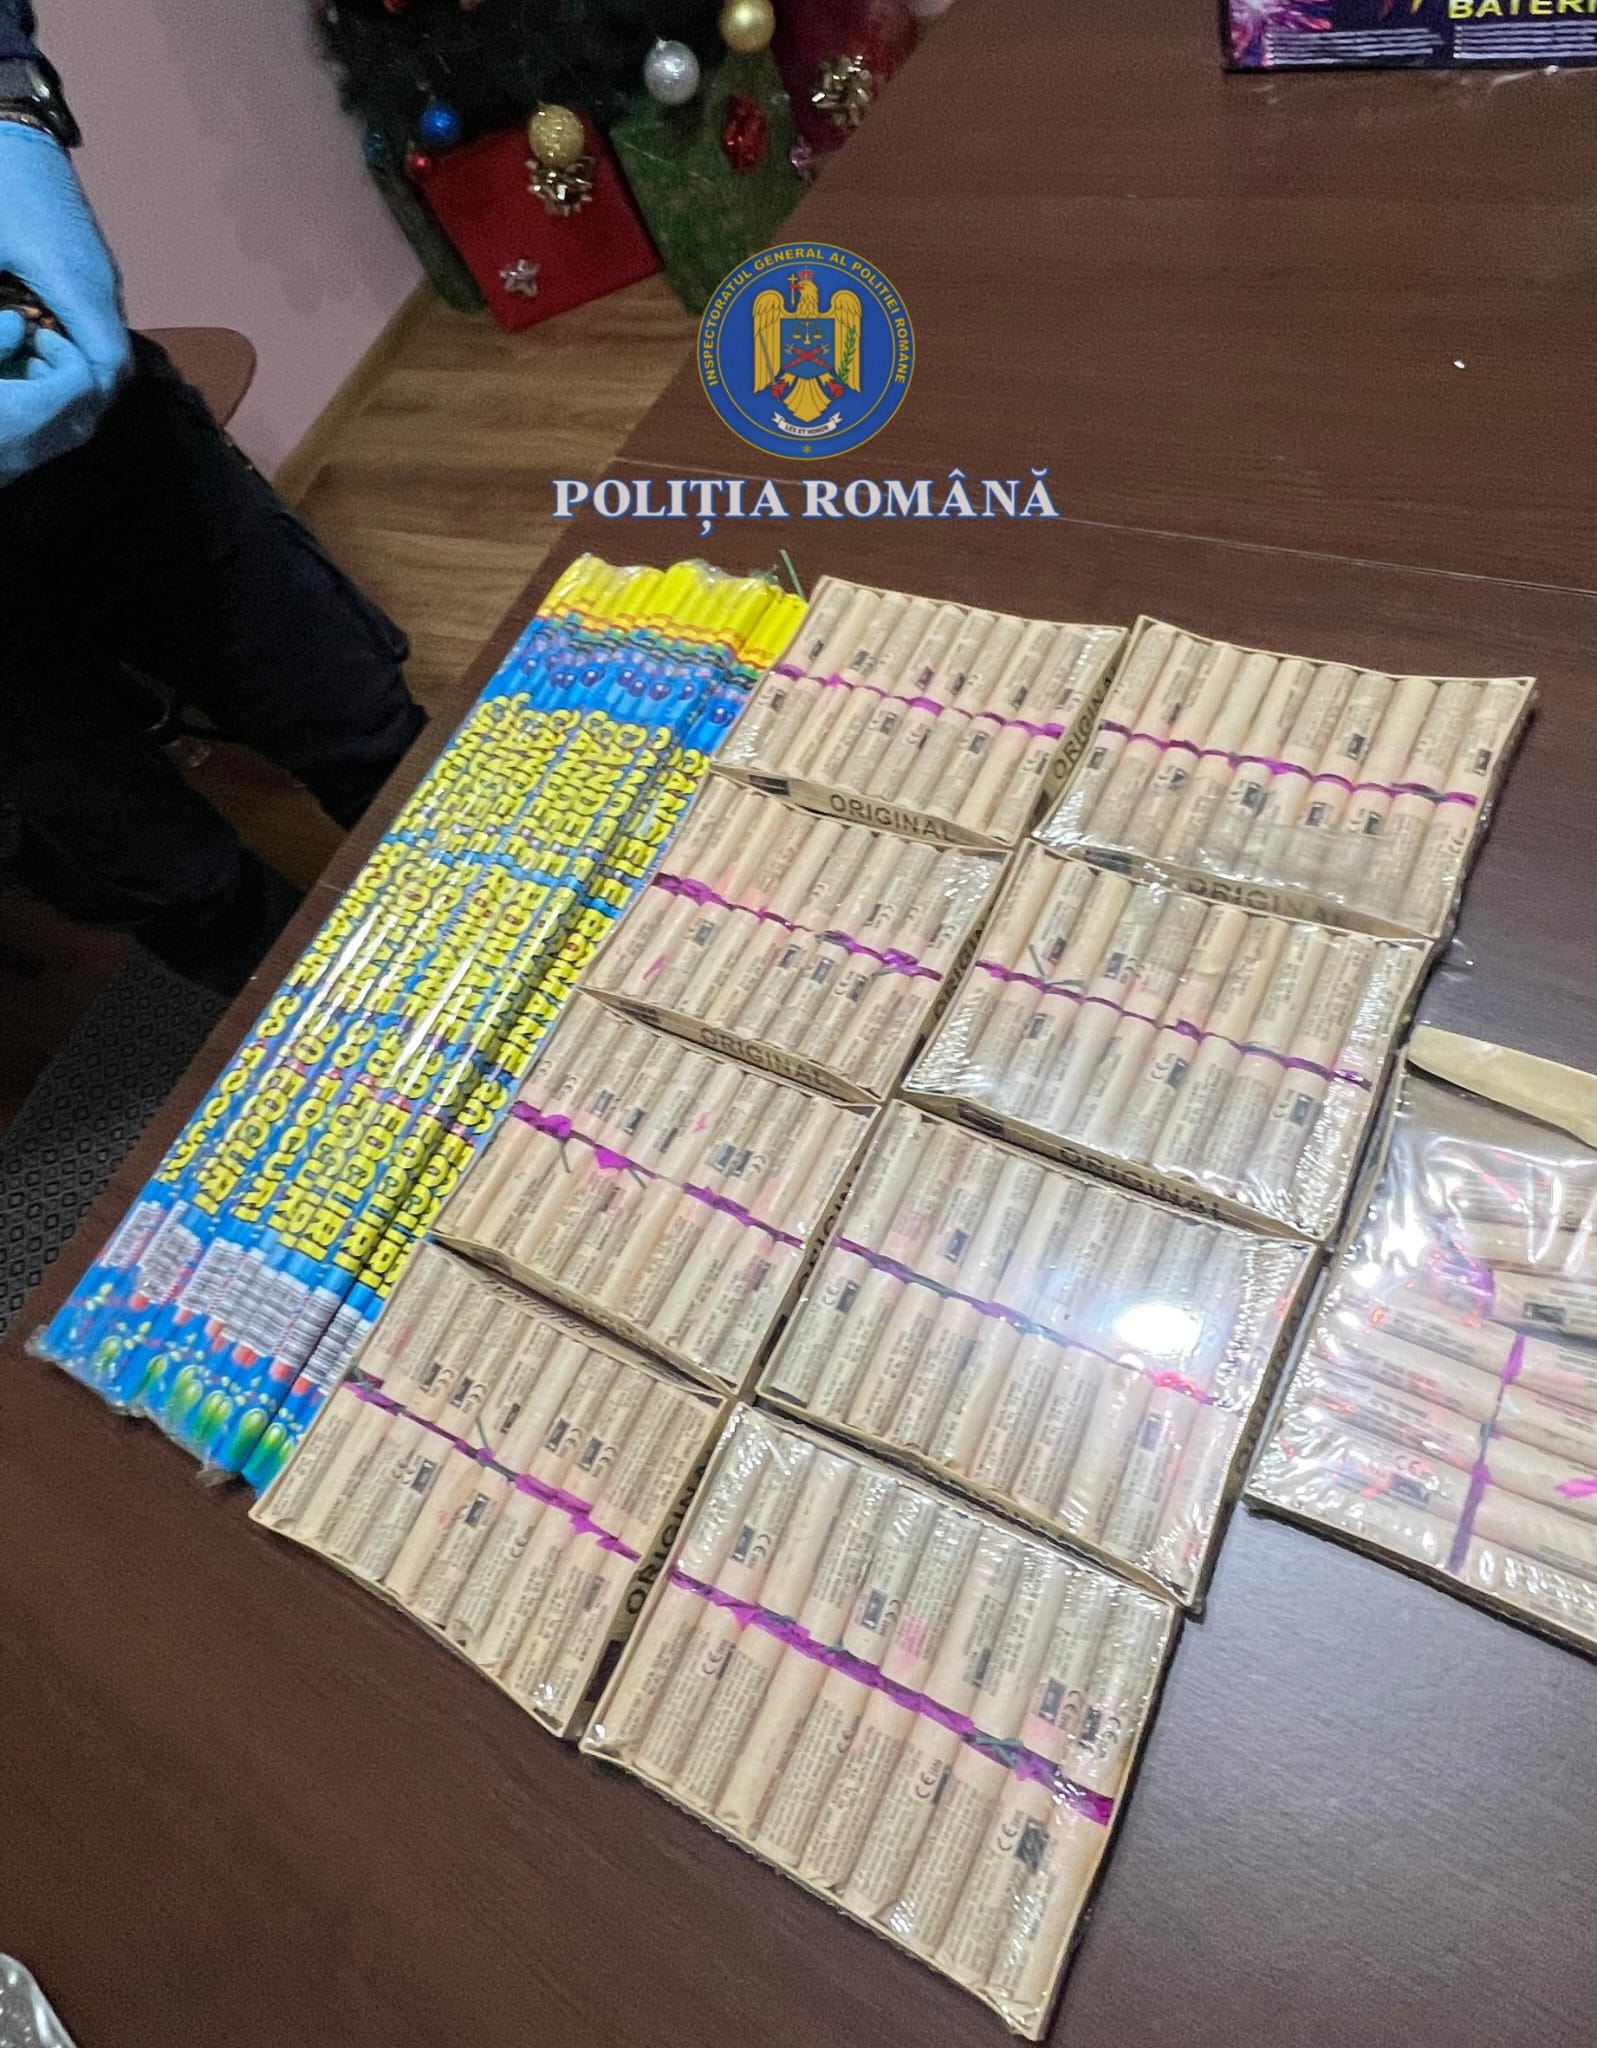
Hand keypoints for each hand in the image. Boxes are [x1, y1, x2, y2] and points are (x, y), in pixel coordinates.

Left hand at [0, 119, 129, 480]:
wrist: (11, 119)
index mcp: (77, 286)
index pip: (106, 369)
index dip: (84, 402)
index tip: (52, 418)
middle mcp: (102, 286)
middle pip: (109, 364)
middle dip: (77, 392)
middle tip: (36, 407)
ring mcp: (101, 273)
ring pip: (100, 341)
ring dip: (71, 366)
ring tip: (31, 377)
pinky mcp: (91, 263)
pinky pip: (90, 318)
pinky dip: (68, 340)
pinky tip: (32, 340)